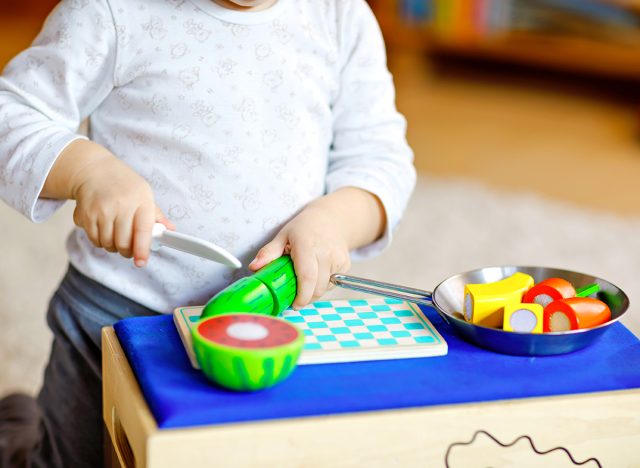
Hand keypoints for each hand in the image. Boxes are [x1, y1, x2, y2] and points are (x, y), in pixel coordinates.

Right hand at [42, 140, 173, 266]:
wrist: (94, 171)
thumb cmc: (125, 186)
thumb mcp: (145, 195)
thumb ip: (156, 215)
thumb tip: (170, 230)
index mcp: (141, 201)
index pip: (142, 231)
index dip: (142, 250)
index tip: (142, 262)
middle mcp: (120, 205)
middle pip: (123, 243)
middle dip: (128, 251)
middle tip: (130, 248)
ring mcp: (101, 210)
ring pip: (107, 244)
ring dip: (113, 246)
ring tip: (117, 235)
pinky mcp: (85, 215)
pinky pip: (94, 240)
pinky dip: (100, 241)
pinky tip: (104, 229)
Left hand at [248, 202, 351, 308]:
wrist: (331, 219)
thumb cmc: (304, 228)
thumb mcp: (283, 236)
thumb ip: (268, 252)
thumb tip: (254, 267)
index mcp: (307, 245)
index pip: (307, 276)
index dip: (301, 296)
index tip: (294, 304)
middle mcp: (326, 252)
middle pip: (317, 288)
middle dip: (305, 298)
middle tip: (295, 297)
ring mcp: (338, 258)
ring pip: (325, 288)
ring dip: (314, 292)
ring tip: (305, 281)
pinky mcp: (346, 264)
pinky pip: (333, 283)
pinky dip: (323, 285)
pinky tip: (317, 273)